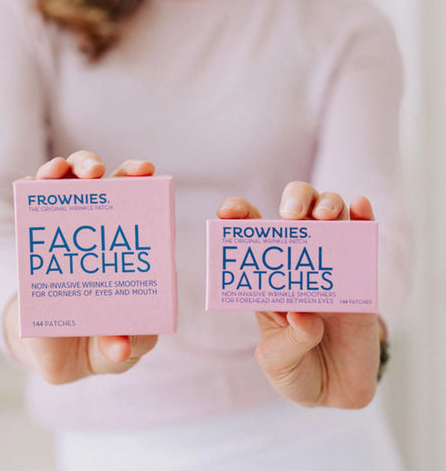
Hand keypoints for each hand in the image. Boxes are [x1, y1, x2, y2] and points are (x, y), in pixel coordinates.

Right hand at [4, 151, 157, 383]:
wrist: (43, 347)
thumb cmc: (91, 344)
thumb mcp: (113, 354)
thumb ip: (126, 347)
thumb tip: (117, 346)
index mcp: (129, 258)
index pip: (148, 220)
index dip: (154, 197)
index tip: (154, 181)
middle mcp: (104, 234)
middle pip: (119, 193)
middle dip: (126, 173)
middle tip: (135, 172)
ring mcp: (71, 227)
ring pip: (80, 185)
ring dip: (82, 167)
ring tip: (84, 172)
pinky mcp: (39, 229)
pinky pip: (40, 197)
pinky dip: (43, 181)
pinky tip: (45, 179)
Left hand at [217, 181, 380, 408]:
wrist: (335, 393)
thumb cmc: (296, 370)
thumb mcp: (278, 363)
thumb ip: (288, 343)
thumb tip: (305, 317)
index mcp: (269, 277)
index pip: (252, 235)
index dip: (239, 214)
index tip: (229, 212)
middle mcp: (299, 263)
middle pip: (297, 213)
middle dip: (294, 198)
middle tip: (291, 214)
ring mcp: (331, 267)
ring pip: (331, 218)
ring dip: (328, 204)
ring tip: (325, 216)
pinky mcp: (360, 280)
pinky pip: (364, 242)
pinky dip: (364, 220)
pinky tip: (361, 206)